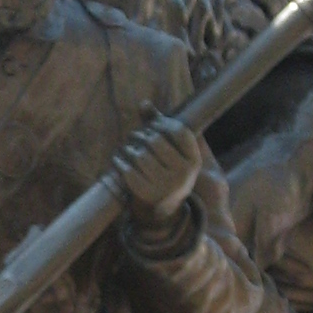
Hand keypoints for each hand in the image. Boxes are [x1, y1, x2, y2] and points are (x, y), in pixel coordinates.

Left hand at [116, 114, 204, 231]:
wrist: (164, 209)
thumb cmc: (168, 170)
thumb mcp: (172, 151)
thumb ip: (160, 125)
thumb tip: (143, 103)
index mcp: (194, 160)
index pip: (178, 130)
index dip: (161, 122)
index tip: (152, 125)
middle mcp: (183, 174)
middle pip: (156, 141)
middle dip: (141, 134)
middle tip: (134, 135)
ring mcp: (165, 186)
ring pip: (140, 155)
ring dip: (129, 147)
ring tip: (126, 147)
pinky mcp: (147, 195)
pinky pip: (128, 171)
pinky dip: (120, 161)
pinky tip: (118, 159)